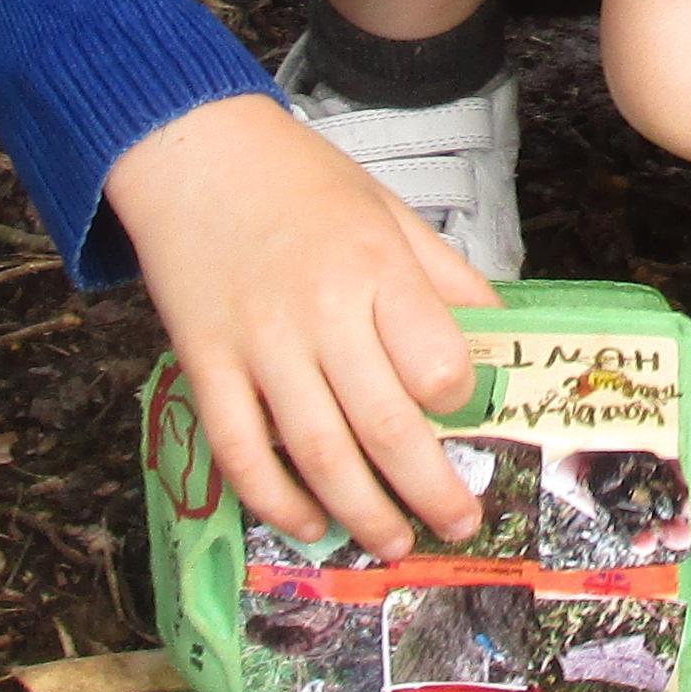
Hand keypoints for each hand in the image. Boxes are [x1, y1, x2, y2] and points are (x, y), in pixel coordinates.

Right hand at [106, 91, 497, 561]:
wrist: (189, 149)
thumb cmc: (297, 179)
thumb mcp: (387, 210)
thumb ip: (444, 275)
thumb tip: (500, 329)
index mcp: (375, 267)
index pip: (436, 363)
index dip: (459, 401)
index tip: (466, 414)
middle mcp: (319, 313)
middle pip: (386, 428)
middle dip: (432, 491)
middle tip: (459, 523)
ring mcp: (258, 345)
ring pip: (318, 455)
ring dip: (363, 512)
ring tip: (394, 542)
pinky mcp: (204, 365)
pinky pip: (240, 451)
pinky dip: (275, 499)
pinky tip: (308, 522)